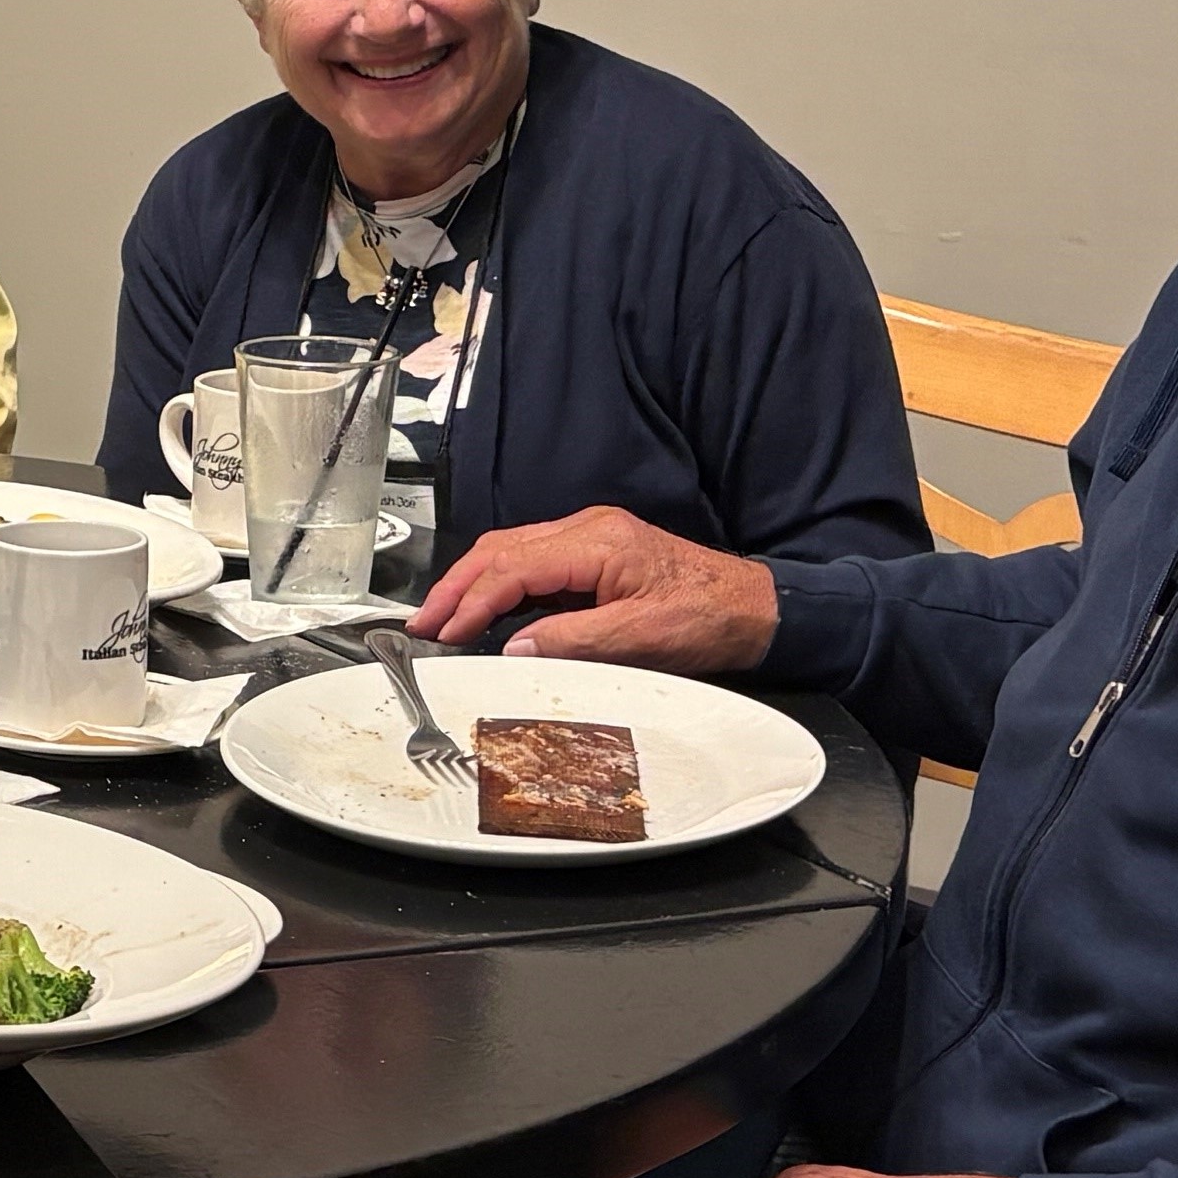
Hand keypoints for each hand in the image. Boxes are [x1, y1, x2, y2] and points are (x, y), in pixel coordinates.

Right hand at [419, 504, 779, 665]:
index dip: (472, 601)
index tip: (445, 632)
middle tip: (423, 624)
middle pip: (500, 550)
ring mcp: (590, 540)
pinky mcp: (594, 556)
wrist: (755, 609)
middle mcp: (588, 531)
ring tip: (441, 619)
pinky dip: (499, 587)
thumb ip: (573, 640)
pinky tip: (485, 611)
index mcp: (597, 542)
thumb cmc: (710, 617)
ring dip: (472, 585)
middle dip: (456, 587)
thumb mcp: (641, 638)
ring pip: (510, 552)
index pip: (513, 567)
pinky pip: (532, 564)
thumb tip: (515, 646)